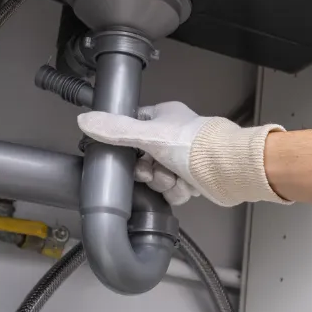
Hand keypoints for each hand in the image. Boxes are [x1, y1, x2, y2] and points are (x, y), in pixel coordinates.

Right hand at [77, 101, 286, 207]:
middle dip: (148, 171)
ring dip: (164, 183)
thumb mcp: (147, 134)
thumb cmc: (194, 145)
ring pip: (159, 178)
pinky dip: (178, 192)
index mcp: (165, 118)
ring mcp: (186, 159)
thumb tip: (85, 121)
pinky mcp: (195, 179)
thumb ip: (115, 130)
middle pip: (144, 159)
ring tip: (175, 177)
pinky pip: (174, 191)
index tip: (127, 155)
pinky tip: (186, 186)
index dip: (127, 145)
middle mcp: (176, 137)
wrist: (226, 169)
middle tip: (153, 170)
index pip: (133, 128)